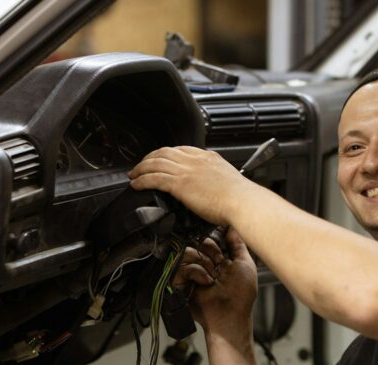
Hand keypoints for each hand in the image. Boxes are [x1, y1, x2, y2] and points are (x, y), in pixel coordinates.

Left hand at [128, 146, 248, 225]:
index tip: (160, 160)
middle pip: (165, 152)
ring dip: (141, 168)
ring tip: (134, 175)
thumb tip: (211, 188)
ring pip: (155, 163)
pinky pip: (154, 178)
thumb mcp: (229, 180)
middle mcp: (196, 160)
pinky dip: (142, 180)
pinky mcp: (180, 184)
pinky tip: (136, 184)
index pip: (181, 149)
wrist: (243, 202)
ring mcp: (187, 170)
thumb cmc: (241, 198)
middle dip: (150, 158)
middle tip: (142, 166)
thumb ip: (216, 179)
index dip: (167, 153)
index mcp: (209, 157)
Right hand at [171, 228, 257, 339]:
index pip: (208, 240)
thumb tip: (232, 227)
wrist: (230, 315)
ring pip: (187, 252)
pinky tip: (205, 282)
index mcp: (218, 261)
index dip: (214, 243)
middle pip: (196, 243)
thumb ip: (238, 244)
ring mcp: (193, 274)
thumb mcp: (245, 264)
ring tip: (212, 276)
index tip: (221, 252)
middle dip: (209, 252)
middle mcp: (204, 266)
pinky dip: (195, 272)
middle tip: (218, 265)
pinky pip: (181, 267)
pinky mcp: (182, 283)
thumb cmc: (241, 295)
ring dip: (203, 263)